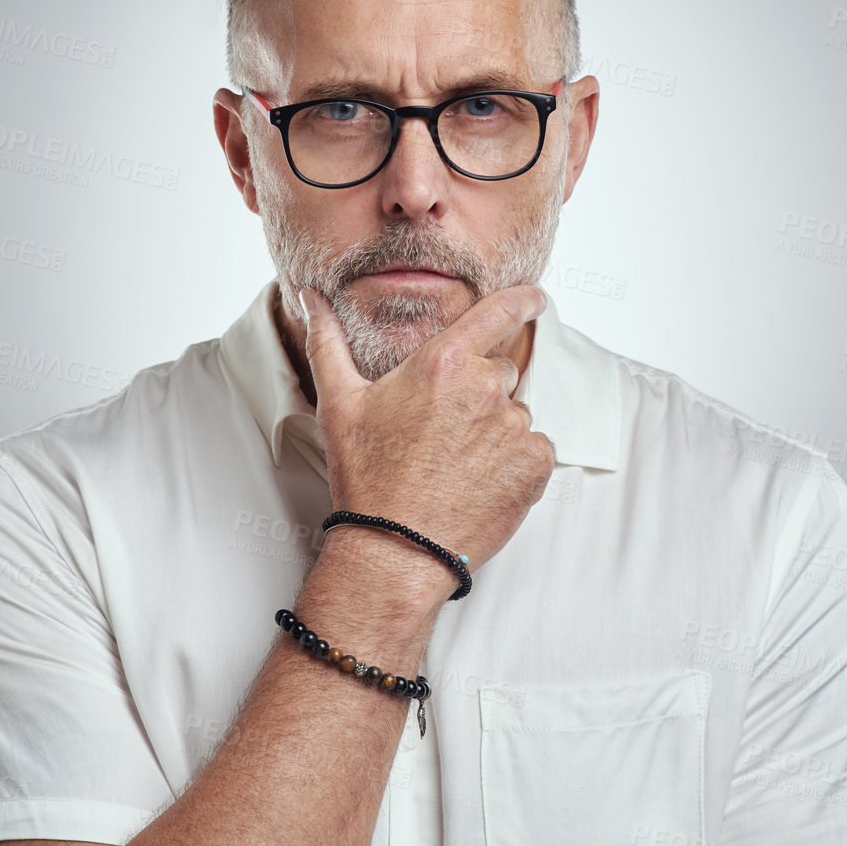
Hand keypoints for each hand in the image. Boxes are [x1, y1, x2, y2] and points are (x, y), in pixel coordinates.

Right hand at [299, 284, 556, 581]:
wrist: (396, 548)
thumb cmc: (366, 476)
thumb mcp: (339, 403)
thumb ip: (328, 340)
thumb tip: (310, 296)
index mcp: (444, 361)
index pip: (500, 311)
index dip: (523, 299)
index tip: (536, 297)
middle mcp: (486, 387)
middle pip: (501, 371)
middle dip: (479, 393)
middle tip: (443, 432)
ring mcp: (514, 427)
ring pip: (515, 414)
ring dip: (494, 431)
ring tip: (455, 465)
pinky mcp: (534, 465)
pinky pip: (533, 450)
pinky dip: (513, 463)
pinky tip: (478, 482)